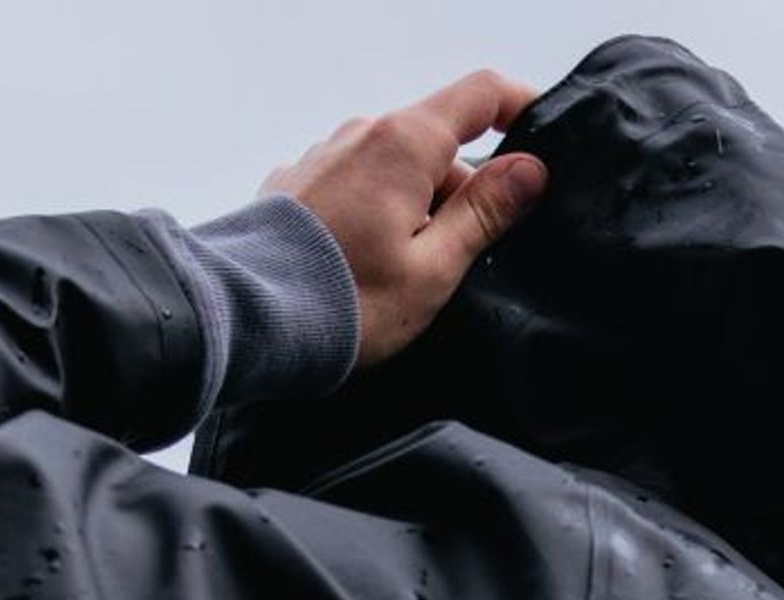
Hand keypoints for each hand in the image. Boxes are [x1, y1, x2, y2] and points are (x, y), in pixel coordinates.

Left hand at [258, 69, 547, 370]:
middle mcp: (360, 133)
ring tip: (396, 280)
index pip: (481, 95)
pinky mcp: (291, 186)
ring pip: (391, 170)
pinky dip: (369, 217)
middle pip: (435, 145)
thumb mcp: (432, 269)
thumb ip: (483, 215)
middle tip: (454, 267)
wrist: (244, 321)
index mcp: (404, 142)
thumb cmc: (344, 303)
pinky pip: (350, 188)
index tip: (538, 140)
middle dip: (457, 195)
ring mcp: (321, 156)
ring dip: (410, 210)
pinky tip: (356, 270)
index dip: (520, 106)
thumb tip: (528, 170)